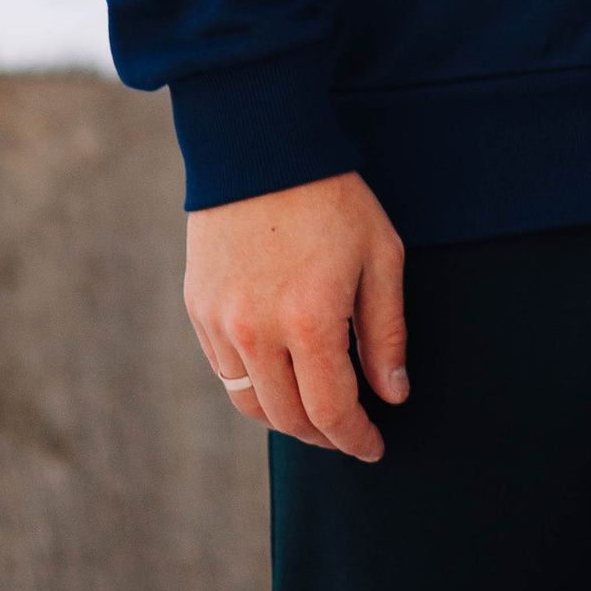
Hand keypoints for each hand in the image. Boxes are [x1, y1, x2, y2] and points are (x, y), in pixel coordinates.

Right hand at [186, 171, 408, 461]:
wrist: (260, 144)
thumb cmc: (332, 196)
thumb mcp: (381, 255)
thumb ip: (386, 332)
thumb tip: (392, 393)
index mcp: (310, 322)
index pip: (332, 411)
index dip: (356, 438)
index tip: (374, 446)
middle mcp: (258, 333)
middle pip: (290, 418)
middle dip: (324, 434)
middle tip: (349, 431)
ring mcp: (220, 323)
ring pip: (251, 403)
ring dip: (286, 417)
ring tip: (315, 411)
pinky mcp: (198, 308)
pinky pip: (225, 370)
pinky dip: (254, 384)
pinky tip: (279, 373)